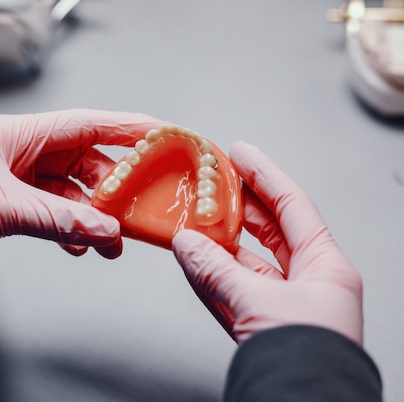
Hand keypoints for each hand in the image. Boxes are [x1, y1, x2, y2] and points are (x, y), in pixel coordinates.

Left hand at [0, 109, 163, 256]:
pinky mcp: (16, 203)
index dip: (126, 129)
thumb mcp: (4, 206)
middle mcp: (23, 151)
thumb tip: (104, 231)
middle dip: (111, 189)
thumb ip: (58, 219)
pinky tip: (78, 245)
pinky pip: (56, 212)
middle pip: (85, 162)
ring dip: (93, 217)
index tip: (160, 134)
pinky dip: (71, 228)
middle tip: (134, 211)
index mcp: (19, 134)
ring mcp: (20, 178)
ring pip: (73, 192)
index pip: (85, 124)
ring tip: (109, 242)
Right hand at [172, 141, 362, 344]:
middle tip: (212, 182)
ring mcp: (282, 304)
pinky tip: (192, 257)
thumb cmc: (305, 359)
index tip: (240, 153)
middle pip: (270, 230)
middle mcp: (307, 283)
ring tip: (195, 216)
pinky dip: (211, 272)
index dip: (264, 175)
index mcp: (326, 268)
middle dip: (240, 204)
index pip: (292, 206)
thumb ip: (217, 269)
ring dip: (219, 240)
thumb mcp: (259, 302)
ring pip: (247, 260)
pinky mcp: (260, 324)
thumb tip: (186, 243)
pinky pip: (232, 289)